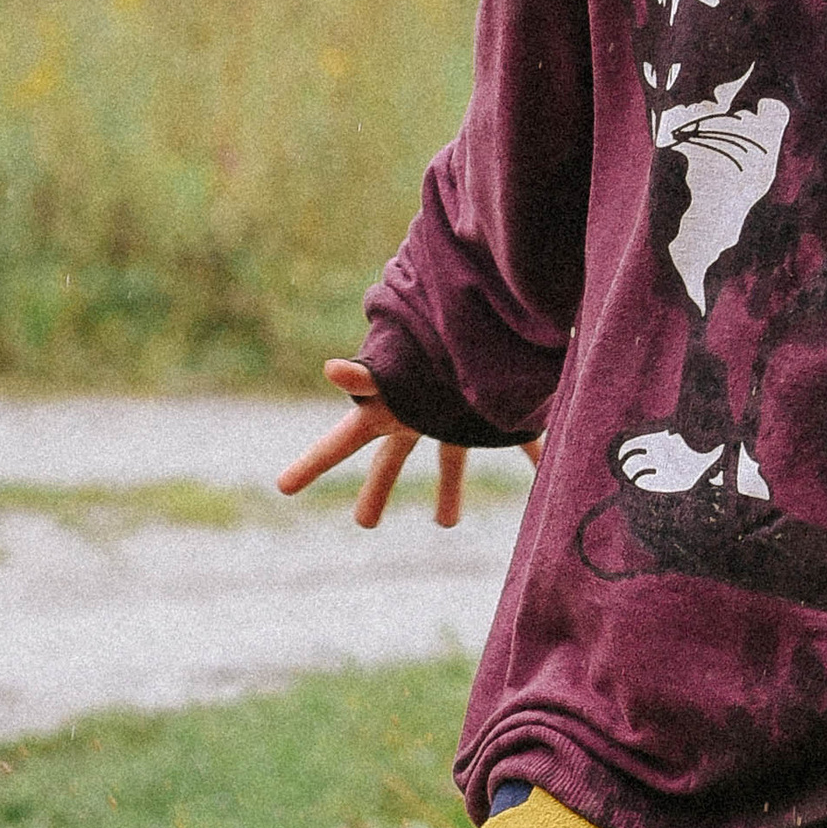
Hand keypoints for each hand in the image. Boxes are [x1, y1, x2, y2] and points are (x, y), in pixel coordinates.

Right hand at [275, 359, 538, 529]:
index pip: (342, 442)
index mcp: (391, 410)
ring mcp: (458, 414)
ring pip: (451, 458)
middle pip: (391, 461)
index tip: (281, 486)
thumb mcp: (394, 363)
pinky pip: (518, 439)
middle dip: (377, 490)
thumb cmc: (431, 339)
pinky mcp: (498, 411)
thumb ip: (365, 373)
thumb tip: (329, 369)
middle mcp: (420, 415)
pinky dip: (532, 453)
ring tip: (446, 524)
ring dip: (449, 490)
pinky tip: (545, 472)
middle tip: (364, 524)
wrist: (478, 303)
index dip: (312, 465)